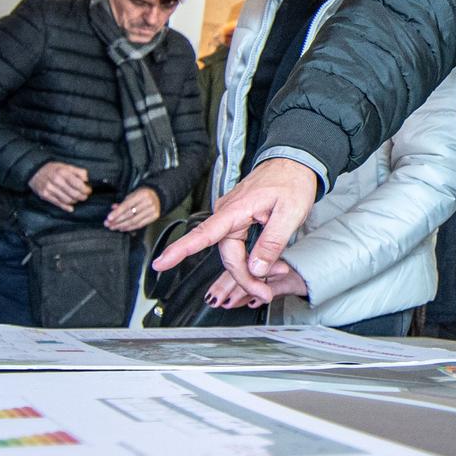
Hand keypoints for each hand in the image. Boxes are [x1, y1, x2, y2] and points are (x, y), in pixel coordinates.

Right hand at [29, 161, 90, 209]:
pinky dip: (66, 207)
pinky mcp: (45, 195)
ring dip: (75, 201)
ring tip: (78, 199)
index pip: (78, 184)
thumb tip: (87, 180)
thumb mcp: (66, 166)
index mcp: (63, 172)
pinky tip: (71, 208)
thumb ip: (79, 172)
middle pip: (74, 194)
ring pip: (67, 200)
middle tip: (85, 196)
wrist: (35, 171)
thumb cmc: (53, 169)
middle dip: (82, 197)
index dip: (86, 189)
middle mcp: (56, 181)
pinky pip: (58, 203)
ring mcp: (49, 189)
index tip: (89, 190)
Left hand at [105, 187, 160, 232]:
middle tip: (109, 224)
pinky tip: (123, 228)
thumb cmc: (143, 195)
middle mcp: (148, 202)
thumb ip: (123, 202)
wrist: (157, 196)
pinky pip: (140, 225)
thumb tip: (113, 209)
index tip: (109, 218)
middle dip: (117, 220)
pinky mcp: (154, 217)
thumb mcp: (133, 195)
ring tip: (114, 227)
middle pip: (130, 214)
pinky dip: (130, 227)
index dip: (117, 212)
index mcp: (142, 194)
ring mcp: (152, 210)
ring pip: (134, 221)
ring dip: (122, 225)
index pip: (127, 205)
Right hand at [153, 157, 317, 301]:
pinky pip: (239, 247)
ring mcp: (232, 218)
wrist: (294, 163)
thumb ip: (272, 242)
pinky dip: (251, 259)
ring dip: (250, 270)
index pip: (205, 233)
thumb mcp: (290, 213)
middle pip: (227, 255)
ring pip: (234, 254)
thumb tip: (256, 268)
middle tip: (264, 291)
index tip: (161, 262)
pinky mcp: (238, 221)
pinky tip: (266, 265)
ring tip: (271, 278)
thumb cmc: (292, 181)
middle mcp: (228, 213)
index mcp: (236, 208)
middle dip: (244, 277)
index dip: (181, 250)